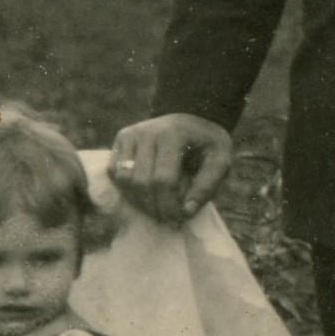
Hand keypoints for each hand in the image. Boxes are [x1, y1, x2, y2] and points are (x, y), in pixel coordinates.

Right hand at [108, 112, 233, 223]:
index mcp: (173, 135)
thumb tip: (186, 212)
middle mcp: (147, 132)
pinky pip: (114, 171)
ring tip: (156, 208)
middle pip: (141, 182)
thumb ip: (207, 185)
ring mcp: (131, 134)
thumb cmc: (207, 143)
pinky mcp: (122, 138)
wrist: (193, 116)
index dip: (169, 205)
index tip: (179, 219)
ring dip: (138, 200)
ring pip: (123, 178)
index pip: (164, 180)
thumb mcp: (221, 160)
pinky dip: (126, 188)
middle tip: (167, 219)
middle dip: (153, 207)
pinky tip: (144, 193)